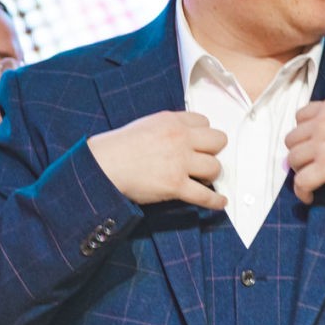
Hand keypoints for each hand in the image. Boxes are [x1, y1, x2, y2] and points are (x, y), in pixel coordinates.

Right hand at [88, 111, 226, 208]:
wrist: (104, 165)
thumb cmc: (119, 147)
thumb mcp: (147, 125)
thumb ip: (169, 127)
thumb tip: (185, 137)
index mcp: (172, 121)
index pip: (205, 122)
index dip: (203, 134)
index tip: (200, 143)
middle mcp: (180, 139)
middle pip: (218, 141)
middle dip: (213, 151)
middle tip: (204, 159)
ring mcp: (179, 162)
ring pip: (215, 167)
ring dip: (211, 175)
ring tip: (204, 179)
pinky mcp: (176, 185)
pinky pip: (205, 195)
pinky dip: (216, 201)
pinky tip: (220, 203)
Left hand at [285, 99, 324, 204]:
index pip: (300, 116)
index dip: (303, 131)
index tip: (310, 142)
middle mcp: (321, 124)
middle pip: (292, 139)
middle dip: (299, 151)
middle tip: (310, 162)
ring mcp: (321, 146)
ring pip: (292, 159)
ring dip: (300, 170)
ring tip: (312, 177)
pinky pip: (301, 181)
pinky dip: (301, 191)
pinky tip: (309, 197)